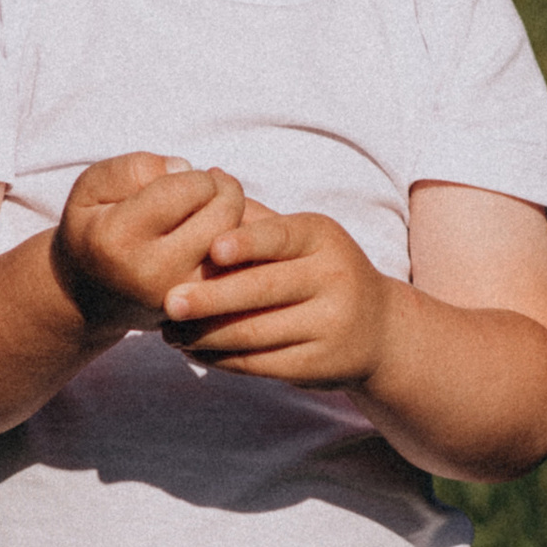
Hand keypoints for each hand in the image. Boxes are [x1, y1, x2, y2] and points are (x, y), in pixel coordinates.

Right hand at [53, 153, 249, 332]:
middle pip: (223, 214)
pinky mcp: (199, 313)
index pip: (190, 188)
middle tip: (207, 190)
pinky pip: (240, 271)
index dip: (195, 175)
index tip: (181, 181)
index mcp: (119, 238)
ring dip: (233, 220)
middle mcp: (152, 273)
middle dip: (222, 191)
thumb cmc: (94, 230)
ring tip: (210, 211)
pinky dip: (238, 250)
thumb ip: (135, 167)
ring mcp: (180, 298)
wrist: (88, 298)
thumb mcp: (92, 187)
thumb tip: (184, 168)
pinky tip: (217, 238)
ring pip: (239, 244)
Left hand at [160, 204, 397, 391]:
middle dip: (212, 298)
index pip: (281, 237)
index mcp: (323, 237)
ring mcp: (330, 324)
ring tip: (169, 333)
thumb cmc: (318, 271)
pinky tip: (194, 352)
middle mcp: (334, 278)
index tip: (212, 250)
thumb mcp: (301, 239)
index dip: (248, 244)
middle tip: (168, 302)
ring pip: (257, 332)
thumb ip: (255, 217)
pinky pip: (261, 363)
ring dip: (206, 335)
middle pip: (264, 289)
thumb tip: (208, 180)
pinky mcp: (319, 365)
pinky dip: (222, 359)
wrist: (378, 329)